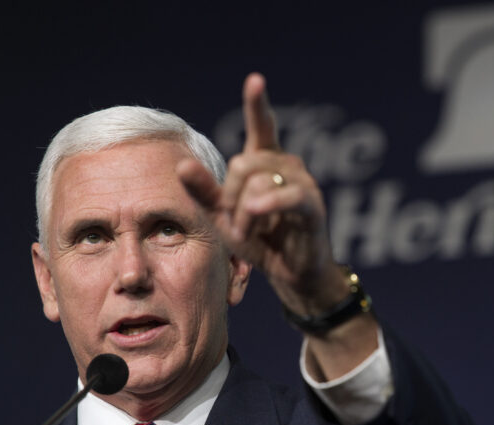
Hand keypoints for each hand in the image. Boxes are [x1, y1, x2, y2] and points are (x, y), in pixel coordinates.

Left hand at [178, 73, 378, 380]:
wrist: (290, 274)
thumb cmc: (260, 241)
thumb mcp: (223, 217)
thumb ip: (205, 192)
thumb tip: (181, 164)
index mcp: (266, 163)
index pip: (262, 127)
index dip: (257, 105)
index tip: (255, 81)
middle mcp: (286, 165)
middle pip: (243, 163)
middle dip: (230, 197)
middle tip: (237, 227)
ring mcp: (302, 183)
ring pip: (257, 182)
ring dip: (244, 215)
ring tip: (250, 234)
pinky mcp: (312, 206)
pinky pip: (286, 196)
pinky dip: (267, 205)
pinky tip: (256, 213)